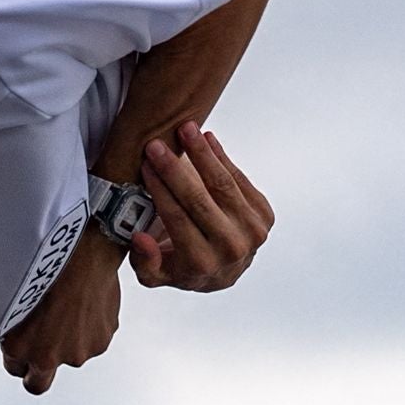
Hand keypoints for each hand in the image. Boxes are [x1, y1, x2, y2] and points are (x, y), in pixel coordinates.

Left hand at [0, 237, 123, 393]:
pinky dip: (90, 326)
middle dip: (38, 370)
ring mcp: (78, 351)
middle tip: (42, 348)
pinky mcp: (101, 341)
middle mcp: (49, 356)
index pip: (15, 370)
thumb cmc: (46, 267)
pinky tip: (86, 302)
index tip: (23, 346)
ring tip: (69, 308)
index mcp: (20, 348)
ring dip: (68, 340)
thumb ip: (16, 328)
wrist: (83, 253)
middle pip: (38, 383)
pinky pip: (92, 339)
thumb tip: (15, 333)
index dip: (19, 358)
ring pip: (70, 354)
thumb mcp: (15, 299)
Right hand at [125, 126, 273, 292]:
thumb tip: (140, 238)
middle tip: (157, 144)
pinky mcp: (264, 215)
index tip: (145, 164)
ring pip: (223, 184)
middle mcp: (231, 250)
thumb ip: (144, 262)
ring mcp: (252, 232)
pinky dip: (222, 157)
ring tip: (186, 129)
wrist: (224, 271)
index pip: (176, 218)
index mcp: (201, 265)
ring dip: (202, 153)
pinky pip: (239, 179)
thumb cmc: (185, 267)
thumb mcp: (156, 275)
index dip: (160, 188)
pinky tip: (207, 139)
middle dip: (174, 168)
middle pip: (199, 199)